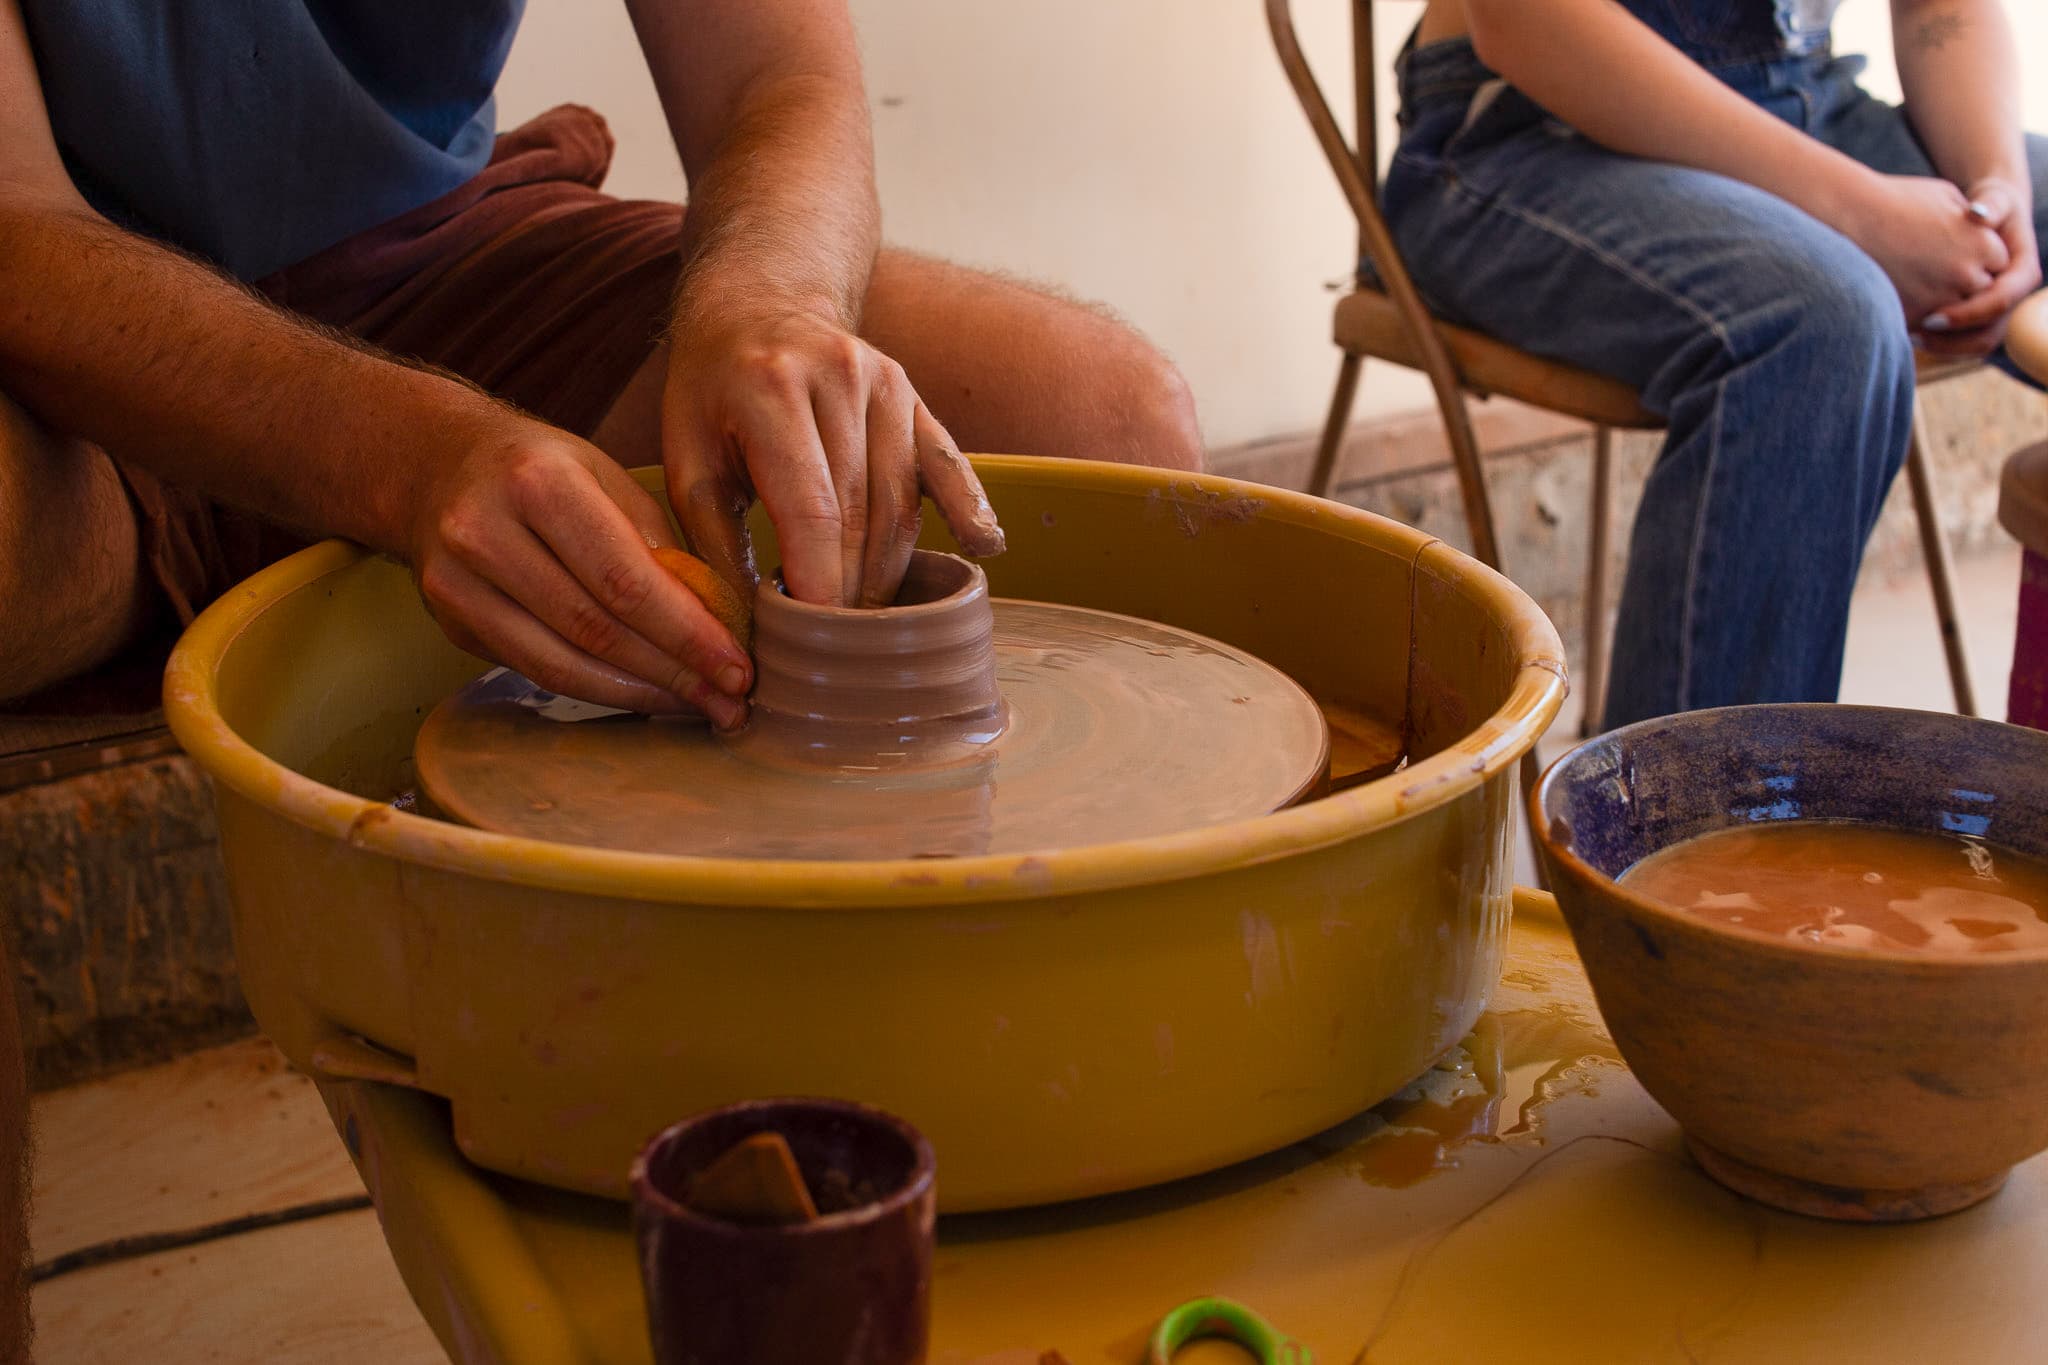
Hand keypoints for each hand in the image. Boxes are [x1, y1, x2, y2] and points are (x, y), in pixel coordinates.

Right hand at [407, 412, 752, 724]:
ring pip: (562, 664)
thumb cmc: (542, 470)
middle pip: (596, 629)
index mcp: (539, 482)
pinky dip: (597, 689)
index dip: (688, 635)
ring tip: (696, 707)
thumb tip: (718, 624)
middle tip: (731, 704)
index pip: (626, 579)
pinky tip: (642, 694)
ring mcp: (456, 583)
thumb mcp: (607, 477)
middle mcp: (485, 532)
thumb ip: (658, 545)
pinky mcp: (450, 623)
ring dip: (639, 695)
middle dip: (674, 675)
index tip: (739, 669)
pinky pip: (535, 670)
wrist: (436, 465)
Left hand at [661, 304, 1005, 608]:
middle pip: (862, 512)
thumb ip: (712, 543)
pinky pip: (949, 463)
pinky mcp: (913, 396)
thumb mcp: (686, 461)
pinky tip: (984, 550)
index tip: (817, 638)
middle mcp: (838, 377)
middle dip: (851, 588)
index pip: (811, 508)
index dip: (820, 580)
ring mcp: (886, 384)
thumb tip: (742, 629)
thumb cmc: (711, 395)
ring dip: (888, 569)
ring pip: (902, 501)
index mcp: (770, 390)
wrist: (756, 306)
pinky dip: (968, 510)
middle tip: (837, 644)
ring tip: (868, 619)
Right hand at [1843, 172, 2009, 331]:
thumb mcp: (1945, 196)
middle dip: (1958, 284)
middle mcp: (1967, 275)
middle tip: (1930, 270)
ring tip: (1912, 284)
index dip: (1974, 259)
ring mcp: (1939, 299)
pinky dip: (1912, 316)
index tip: (1950, 251)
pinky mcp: (1910, 317)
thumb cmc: (1894, 200)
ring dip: (1938, 305)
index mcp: (1984, 244)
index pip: (1995, 265)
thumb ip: (1971, 221)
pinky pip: (1921, 326)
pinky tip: (1895, 295)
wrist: (1848, 216)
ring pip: (1952, 315)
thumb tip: (1978, 231)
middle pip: (1977, 293)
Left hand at [1918, 176, 2041, 356]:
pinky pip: (1964, 343)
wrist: (1993, 216)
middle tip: (1913, 336)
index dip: (1966, 313)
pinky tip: (1909, 336)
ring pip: (1976, 345)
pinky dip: (1940, 344)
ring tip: (1908, 339)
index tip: (1931, 317)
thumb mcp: (1995, 200)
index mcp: (2022, 273)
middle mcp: (2014, 298)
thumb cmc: (1992, 205)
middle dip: (1952, 340)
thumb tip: (1977, 214)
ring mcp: (2000, 312)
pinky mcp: (1982, 318)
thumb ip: (1991, 205)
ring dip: (1943, 348)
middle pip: (1989, 334)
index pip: (1999, 303)